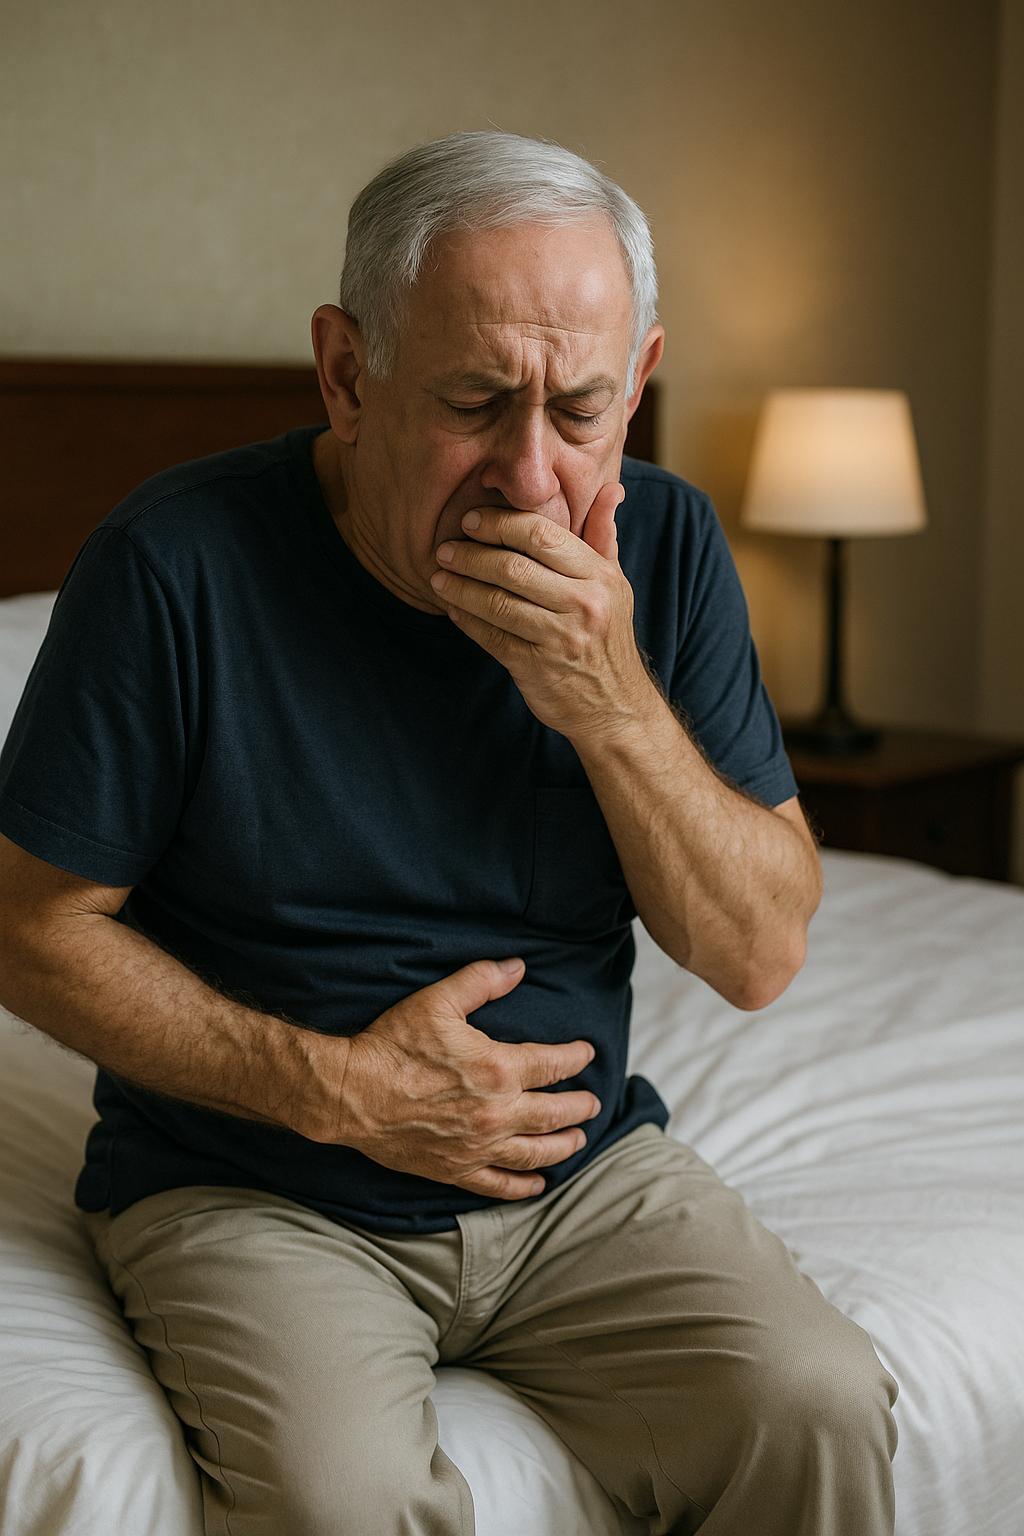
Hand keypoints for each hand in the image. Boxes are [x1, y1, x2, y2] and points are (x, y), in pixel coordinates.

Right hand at [312, 958, 601, 1198]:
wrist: (351, 1094)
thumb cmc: (393, 1045)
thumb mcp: (438, 1001)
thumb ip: (482, 981)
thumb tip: (518, 967)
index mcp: (498, 1069)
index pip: (553, 1064)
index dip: (575, 1057)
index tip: (587, 1053)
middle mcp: (497, 1113)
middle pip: (555, 1113)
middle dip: (579, 1107)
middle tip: (593, 1103)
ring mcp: (478, 1146)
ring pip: (536, 1152)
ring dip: (563, 1146)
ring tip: (578, 1140)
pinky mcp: (456, 1169)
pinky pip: (499, 1185)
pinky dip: (523, 1186)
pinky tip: (538, 1183)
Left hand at [429, 482, 652, 739]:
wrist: (615, 707)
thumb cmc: (607, 638)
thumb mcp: (615, 585)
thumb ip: (604, 537)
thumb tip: (611, 490)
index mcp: (600, 575)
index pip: (542, 535)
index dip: (500, 524)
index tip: (471, 521)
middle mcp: (584, 604)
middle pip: (514, 567)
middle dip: (471, 555)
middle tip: (445, 549)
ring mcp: (560, 638)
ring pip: (497, 602)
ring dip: (461, 587)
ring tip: (438, 576)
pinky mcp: (537, 667)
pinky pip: (491, 636)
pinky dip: (467, 620)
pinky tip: (452, 608)